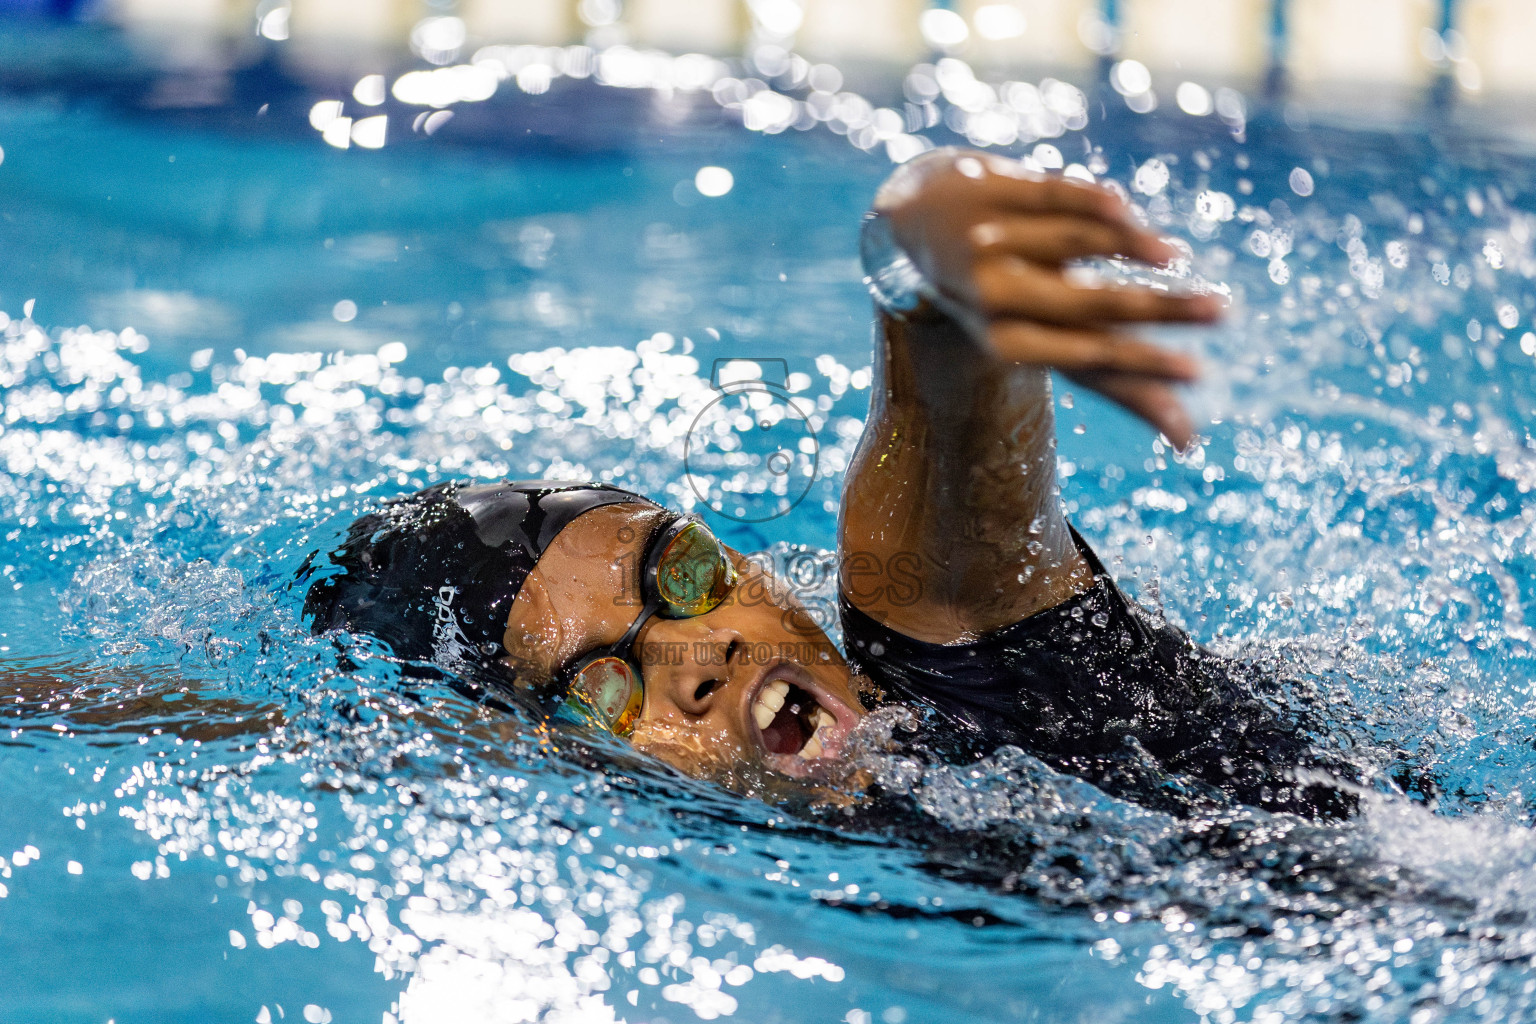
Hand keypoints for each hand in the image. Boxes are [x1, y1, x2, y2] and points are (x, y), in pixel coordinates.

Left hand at [876, 149, 1220, 447]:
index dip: (1142, 367)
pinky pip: (1053, 194)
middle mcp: (995, 297)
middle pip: (1088, 306)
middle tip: (1221, 312)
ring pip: (1071, 242)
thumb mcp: (1050, 343)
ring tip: (1175, 257)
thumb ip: (1119, 385)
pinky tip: (1124, 209)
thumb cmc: (1004, 302)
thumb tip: (1188, 444)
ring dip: (1128, 247)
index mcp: (1008, 343)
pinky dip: (1092, 203)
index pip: (1089, 361)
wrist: (911, 228)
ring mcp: (989, 241)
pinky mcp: (988, 189)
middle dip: (1158, 310)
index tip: (1199, 374)